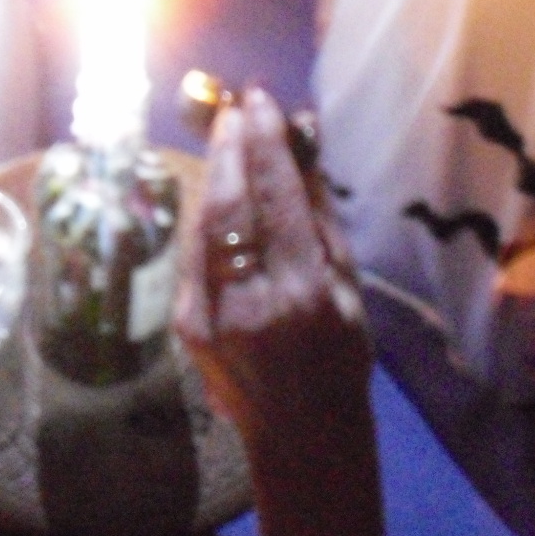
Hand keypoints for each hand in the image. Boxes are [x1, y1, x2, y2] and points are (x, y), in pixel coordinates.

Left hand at [174, 87, 370, 456]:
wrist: (302, 433)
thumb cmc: (339, 357)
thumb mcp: (348, 288)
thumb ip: (320, 216)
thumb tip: (302, 146)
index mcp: (304, 290)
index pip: (278, 198)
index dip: (267, 143)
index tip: (261, 102)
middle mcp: (253, 300)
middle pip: (231, 205)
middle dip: (229, 148)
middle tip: (234, 108)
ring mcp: (212, 315)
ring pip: (204, 227)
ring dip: (212, 176)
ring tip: (225, 138)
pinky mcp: (186, 325)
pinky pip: (194, 255)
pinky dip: (205, 218)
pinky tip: (216, 194)